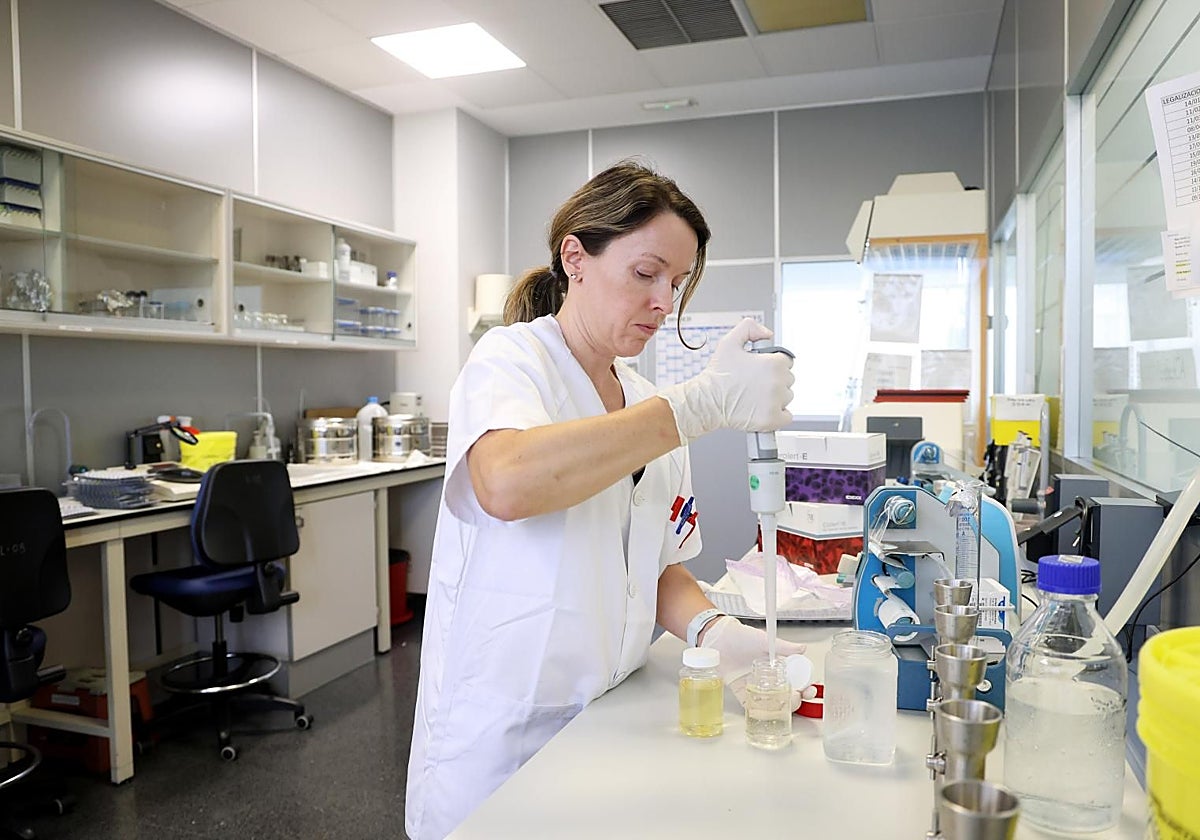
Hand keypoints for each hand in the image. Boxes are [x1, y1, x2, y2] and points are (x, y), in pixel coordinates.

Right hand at [659, 318, 794, 444]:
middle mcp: (777, 382)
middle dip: (774, 380)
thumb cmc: (717, 375)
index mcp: (773, 363)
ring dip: (776, 397)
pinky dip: (778, 415)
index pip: (787, 361)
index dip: (773, 364)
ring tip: (756, 396)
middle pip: (788, 380)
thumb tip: (768, 334)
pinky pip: (786, 417)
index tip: (761, 370)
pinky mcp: (772, 419)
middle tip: (755, 383)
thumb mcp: (729, 342)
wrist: (707, 401)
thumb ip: (750, 328)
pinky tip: (763, 409)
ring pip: (787, 397)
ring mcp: (775, 402)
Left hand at [700, 616, 811, 709]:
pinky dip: (760, 712)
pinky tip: (767, 714)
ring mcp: (756, 686)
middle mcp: (769, 678)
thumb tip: (803, 649)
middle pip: (787, 693)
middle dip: (796, 699)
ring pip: (772, 702)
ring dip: (781, 707)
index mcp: (778, 666)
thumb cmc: (741, 636)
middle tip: (797, 698)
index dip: (806, 686)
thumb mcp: (764, 640)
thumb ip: (783, 647)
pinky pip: (752, 705)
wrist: (718, 638)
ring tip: (785, 706)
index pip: (797, 678)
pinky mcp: (742, 692)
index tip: (810, 690)